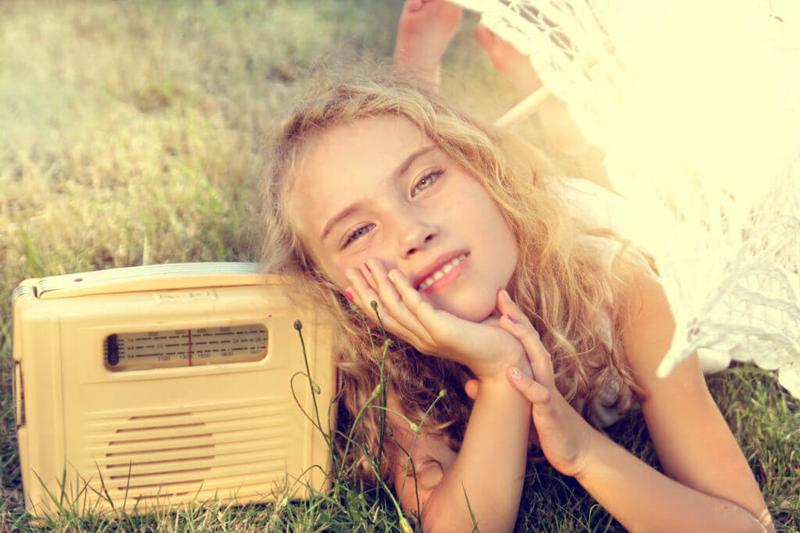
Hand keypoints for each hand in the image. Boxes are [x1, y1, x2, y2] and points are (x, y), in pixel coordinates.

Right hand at [343, 258, 524, 378]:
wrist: (507, 361)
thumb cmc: (489, 339)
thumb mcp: (460, 321)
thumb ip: (443, 309)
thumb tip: (437, 290)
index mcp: (421, 337)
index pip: (387, 319)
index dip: (367, 302)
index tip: (351, 286)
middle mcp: (420, 339)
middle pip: (383, 313)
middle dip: (365, 290)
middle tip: (349, 270)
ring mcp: (429, 336)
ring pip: (395, 308)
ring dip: (379, 284)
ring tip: (368, 263)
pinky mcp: (442, 331)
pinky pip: (416, 307)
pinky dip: (403, 289)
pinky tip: (393, 274)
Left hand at [466, 297, 597, 477]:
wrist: (575, 451)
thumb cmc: (544, 425)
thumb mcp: (517, 407)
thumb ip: (495, 394)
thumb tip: (470, 385)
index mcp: (535, 372)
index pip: (524, 339)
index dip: (511, 317)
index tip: (497, 296)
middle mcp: (542, 376)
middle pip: (531, 340)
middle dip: (517, 317)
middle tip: (501, 295)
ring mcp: (547, 392)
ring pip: (538, 359)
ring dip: (523, 339)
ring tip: (505, 321)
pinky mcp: (549, 412)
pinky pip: (539, 395)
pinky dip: (525, 384)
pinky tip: (511, 374)